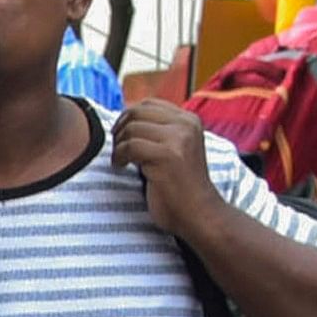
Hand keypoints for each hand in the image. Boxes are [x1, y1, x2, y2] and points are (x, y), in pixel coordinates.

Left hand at [112, 99, 222, 230]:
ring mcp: (179, 138)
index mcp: (189, 120)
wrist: (198, 212)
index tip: (122, 138)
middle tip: (118, 150)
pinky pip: (130, 146)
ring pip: (131, 128)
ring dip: (118, 146)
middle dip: (119, 130)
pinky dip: (119, 157)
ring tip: (121, 161)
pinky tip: (122, 167)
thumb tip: (124, 116)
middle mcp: (187, 124)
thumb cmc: (179, 185)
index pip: (147, 103)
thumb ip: (158, 131)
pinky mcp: (168, 155)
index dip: (127, 118)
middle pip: (136, 112)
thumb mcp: (174, 149)